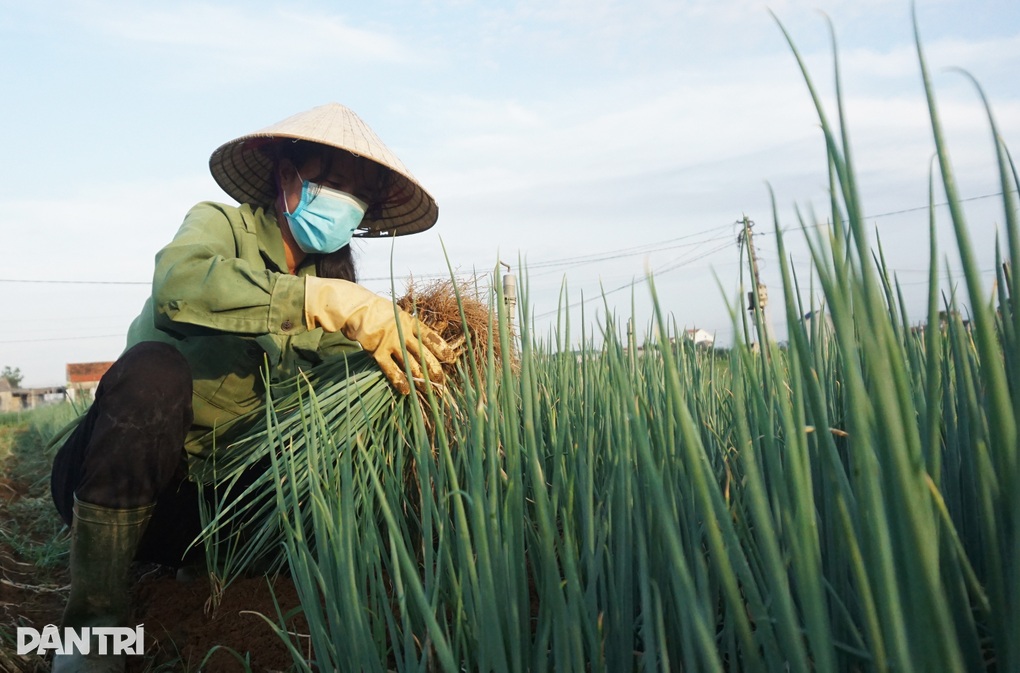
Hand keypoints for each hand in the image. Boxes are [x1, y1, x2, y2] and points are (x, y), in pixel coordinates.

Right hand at [304, 277, 455, 393]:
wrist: (355, 308)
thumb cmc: (376, 311)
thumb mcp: (397, 313)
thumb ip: (408, 326)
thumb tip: (420, 338)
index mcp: (410, 322)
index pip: (431, 337)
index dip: (442, 349)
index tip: (451, 359)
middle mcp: (403, 333)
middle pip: (423, 354)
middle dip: (434, 368)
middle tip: (442, 381)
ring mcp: (391, 342)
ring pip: (410, 364)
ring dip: (420, 378)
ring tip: (429, 389)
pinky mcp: (377, 351)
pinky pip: (391, 369)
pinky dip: (400, 380)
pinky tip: (407, 391)